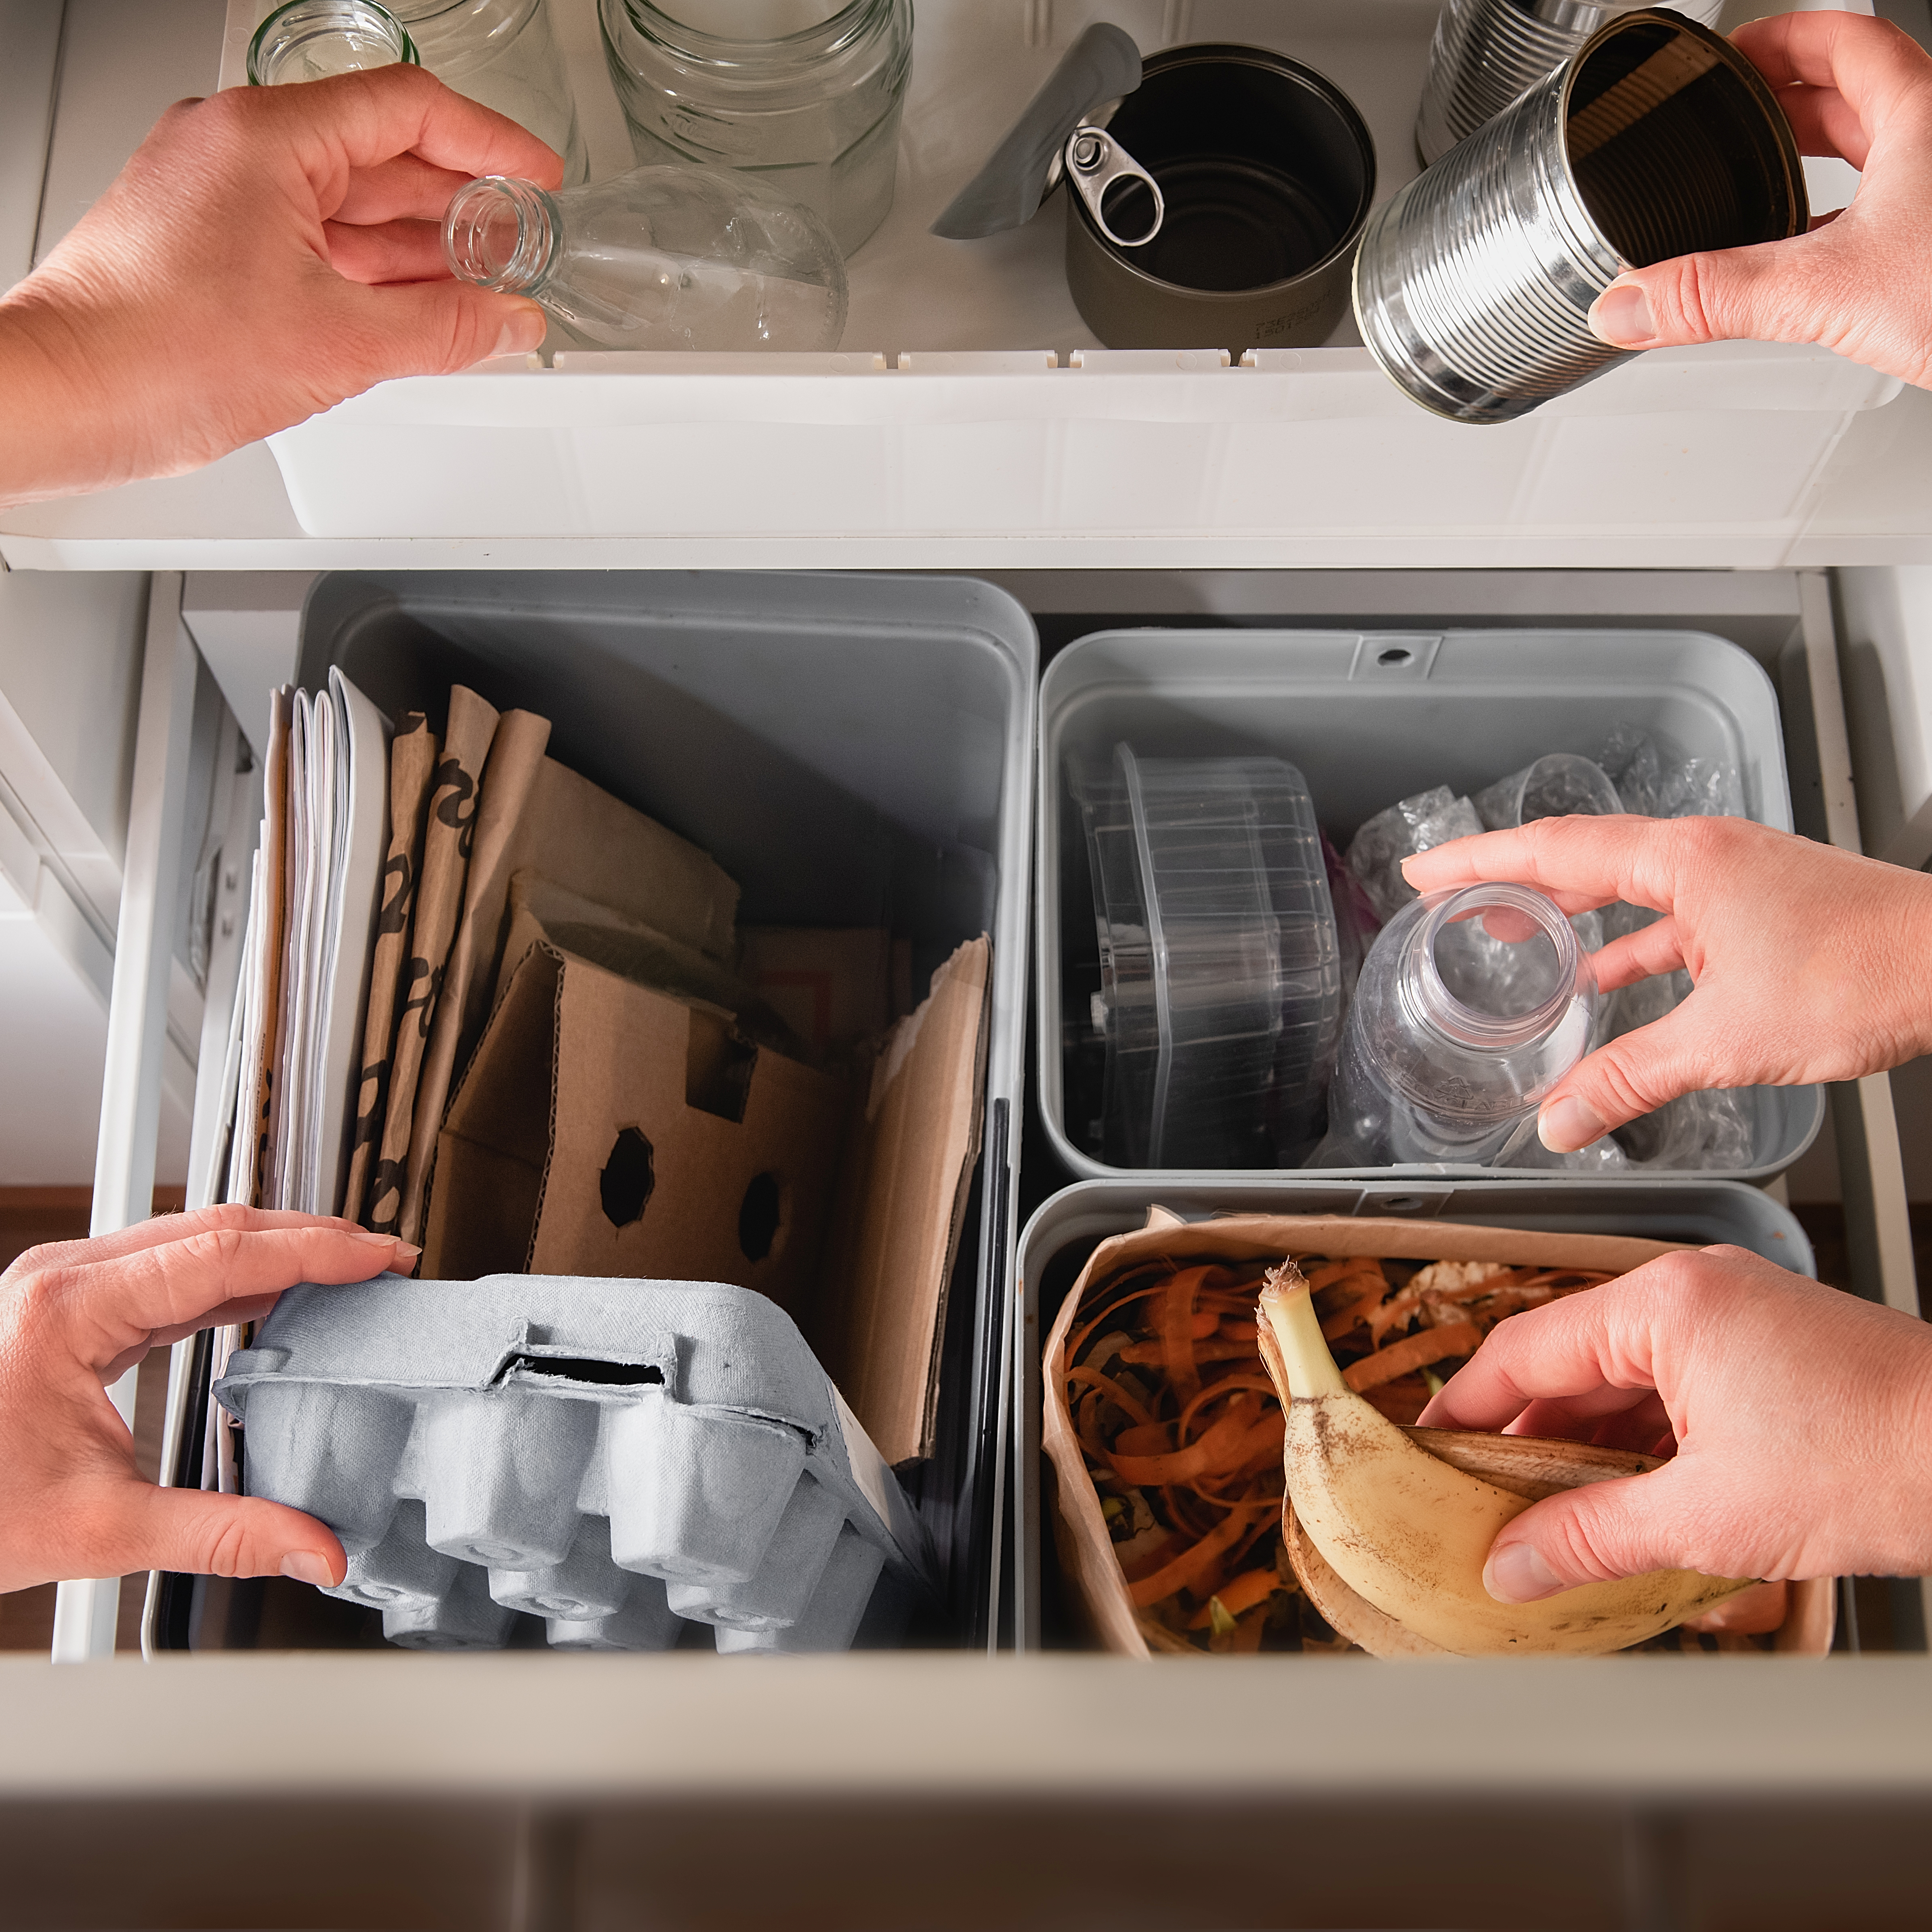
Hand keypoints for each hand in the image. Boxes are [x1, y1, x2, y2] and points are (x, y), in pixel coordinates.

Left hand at [0, 66, 559, 507]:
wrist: (69, 397)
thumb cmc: (158, 350)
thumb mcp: (338, 342)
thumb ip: (443, 329)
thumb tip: (508, 322)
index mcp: (266, 137)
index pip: (407, 108)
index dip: (487, 139)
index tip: (535, 172)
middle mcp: (239, 151)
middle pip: (382, 157)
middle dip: (461, 205)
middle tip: (523, 246)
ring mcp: (223, 197)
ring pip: (350, 208)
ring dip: (421, 248)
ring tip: (485, 287)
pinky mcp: (215, 245)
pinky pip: (317, 244)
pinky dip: (373, 275)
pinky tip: (419, 310)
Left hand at [0, 1206, 416, 1593]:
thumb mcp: (96, 1532)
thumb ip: (220, 1536)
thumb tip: (311, 1550)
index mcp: (71, 1309)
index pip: (226, 1253)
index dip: (317, 1252)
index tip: (380, 1256)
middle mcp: (63, 1280)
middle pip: (216, 1228)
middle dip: (309, 1237)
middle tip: (381, 1255)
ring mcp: (60, 1288)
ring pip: (190, 1239)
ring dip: (271, 1250)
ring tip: (339, 1268)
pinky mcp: (63, 1308)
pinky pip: (162, 1270)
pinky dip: (227, 1276)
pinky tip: (266, 1294)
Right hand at [1400, 814, 1931, 1151]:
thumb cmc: (1864, 973)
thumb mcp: (1726, 1038)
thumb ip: (1630, 1079)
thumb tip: (1561, 1123)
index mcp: (1685, 860)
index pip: (1553, 849)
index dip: (1479, 862)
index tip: (1425, 871)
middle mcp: (1707, 855)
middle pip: (1582, 859)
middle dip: (1512, 882)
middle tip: (1455, 899)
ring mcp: (1738, 879)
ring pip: (1629, 890)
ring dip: (1572, 916)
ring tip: (1519, 941)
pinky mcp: (1763, 909)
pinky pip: (1673, 920)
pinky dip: (1631, 946)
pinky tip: (1607, 981)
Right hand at [1416, 1245, 1931, 1597]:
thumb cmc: (1880, 1461)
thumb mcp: (1710, 1516)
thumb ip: (1592, 1536)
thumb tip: (1513, 1564)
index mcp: (1664, 1304)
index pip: (1524, 1347)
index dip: (1468, 1407)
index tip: (1431, 1454)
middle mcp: (1693, 1293)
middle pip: (1571, 1364)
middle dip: (1529, 1441)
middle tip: (1486, 1505)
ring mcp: (1736, 1316)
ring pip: (1624, 1382)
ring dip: (1590, 1449)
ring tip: (1555, 1519)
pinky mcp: (1769, 1351)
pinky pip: (1676, 1391)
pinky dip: (1646, 1445)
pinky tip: (1631, 1503)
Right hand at [1585, 10, 1931, 387]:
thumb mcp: (1831, 291)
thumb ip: (1721, 297)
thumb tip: (1632, 303)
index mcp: (1920, 115)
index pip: (1841, 40)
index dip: (1780, 41)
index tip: (1733, 56)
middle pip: (1852, 96)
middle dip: (1781, 111)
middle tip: (1727, 125)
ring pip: (1874, 155)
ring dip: (1814, 168)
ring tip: (1757, 187)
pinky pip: (1887, 214)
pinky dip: (1841, 225)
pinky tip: (1811, 259)